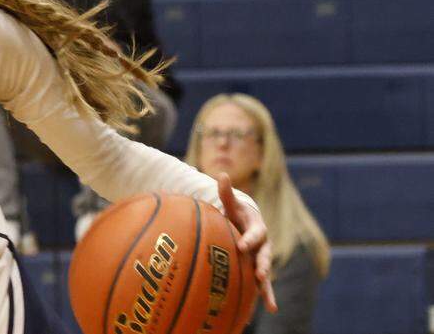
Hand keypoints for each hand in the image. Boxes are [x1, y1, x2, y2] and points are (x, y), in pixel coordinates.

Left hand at [217, 173, 276, 313]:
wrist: (246, 223)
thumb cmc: (236, 212)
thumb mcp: (232, 203)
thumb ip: (227, 192)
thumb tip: (221, 174)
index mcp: (257, 229)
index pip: (255, 234)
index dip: (250, 239)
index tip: (242, 244)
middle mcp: (262, 246)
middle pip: (265, 257)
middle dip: (263, 266)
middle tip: (260, 275)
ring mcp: (260, 260)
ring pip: (265, 277)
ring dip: (266, 290)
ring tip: (271, 307)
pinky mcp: (255, 271)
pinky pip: (257, 287)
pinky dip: (256, 299)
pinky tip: (251, 318)